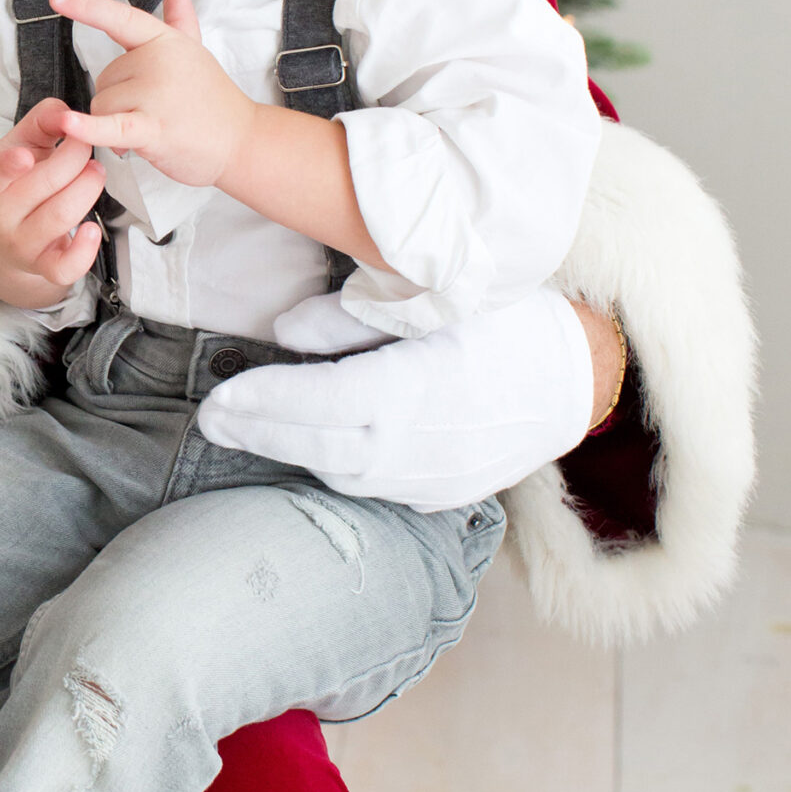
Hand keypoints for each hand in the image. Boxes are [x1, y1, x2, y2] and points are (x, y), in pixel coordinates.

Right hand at [0, 97, 106, 308]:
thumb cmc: (13, 180)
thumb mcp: (17, 144)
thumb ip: (42, 120)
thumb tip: (67, 113)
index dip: (8, 165)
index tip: (25, 156)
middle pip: (46, 183)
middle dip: (77, 157)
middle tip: (86, 146)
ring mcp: (19, 243)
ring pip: (62, 215)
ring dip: (89, 187)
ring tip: (95, 172)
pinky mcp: (42, 266)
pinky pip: (64, 268)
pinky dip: (84, 250)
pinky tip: (92, 229)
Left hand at [50, 0, 382, 265]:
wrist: (242, 142)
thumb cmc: (213, 99)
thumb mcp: (194, 52)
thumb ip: (180, 21)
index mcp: (164, 40)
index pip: (120, 18)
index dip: (86, 6)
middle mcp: (158, 61)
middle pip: (102, 78)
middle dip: (118, 100)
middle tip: (154, 111)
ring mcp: (156, 93)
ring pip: (101, 105)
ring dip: (115, 125)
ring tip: (151, 130)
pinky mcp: (153, 128)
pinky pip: (110, 125)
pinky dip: (88, 128)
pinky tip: (69, 124)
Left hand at [195, 286, 595, 510]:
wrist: (579, 374)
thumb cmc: (506, 319)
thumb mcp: (433, 297)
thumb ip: (352, 317)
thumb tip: (284, 335)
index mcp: (419, 387)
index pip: (321, 403)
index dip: (265, 403)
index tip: (217, 399)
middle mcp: (422, 444)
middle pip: (319, 446)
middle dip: (259, 432)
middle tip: (211, 420)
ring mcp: (434, 478)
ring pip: (343, 473)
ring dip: (292, 451)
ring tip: (250, 427)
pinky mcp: (443, 494)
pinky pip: (374, 487)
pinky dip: (334, 466)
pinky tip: (311, 445)